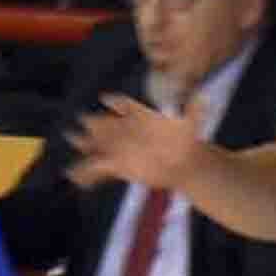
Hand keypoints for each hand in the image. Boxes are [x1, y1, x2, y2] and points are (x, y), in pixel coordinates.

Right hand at [67, 90, 209, 195]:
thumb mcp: (191, 124)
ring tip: (72, 142)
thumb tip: (202, 97)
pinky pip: (98, 168)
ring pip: (96, 145)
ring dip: (84, 143)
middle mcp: (125, 129)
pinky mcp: (117, 166)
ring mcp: (119, 147)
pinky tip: (75, 178)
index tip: (106, 99)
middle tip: (82, 120)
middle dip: (93, 122)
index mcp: (139, 116)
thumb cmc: (184, 139)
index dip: (116, 102)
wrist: (181, 162)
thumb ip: (193, 111)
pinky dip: (86, 173)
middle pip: (105, 124)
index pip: (125, 105)